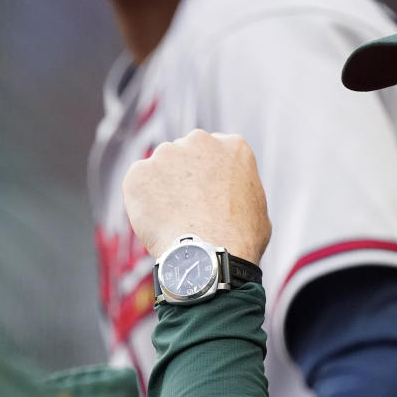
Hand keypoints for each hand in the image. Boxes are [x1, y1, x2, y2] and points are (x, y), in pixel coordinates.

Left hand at [122, 130, 270, 263]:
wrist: (208, 255)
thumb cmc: (240, 239)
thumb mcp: (258, 207)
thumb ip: (240, 191)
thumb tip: (232, 200)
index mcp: (233, 145)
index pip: (216, 152)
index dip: (210, 175)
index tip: (208, 194)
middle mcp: (200, 140)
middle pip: (186, 154)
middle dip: (185, 175)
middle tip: (188, 207)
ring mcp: (167, 154)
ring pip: (161, 168)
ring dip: (163, 187)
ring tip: (173, 220)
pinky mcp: (140, 172)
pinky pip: (138, 184)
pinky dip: (143, 201)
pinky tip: (157, 223)